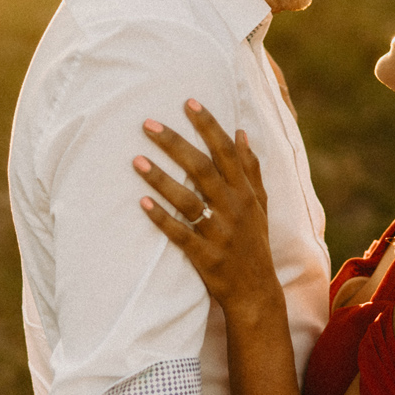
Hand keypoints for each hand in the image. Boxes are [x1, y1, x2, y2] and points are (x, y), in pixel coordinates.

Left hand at [135, 100, 279, 321]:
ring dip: (161, 179)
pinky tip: (142, 204)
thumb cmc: (254, 244)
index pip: (226, 151)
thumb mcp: (260, 205)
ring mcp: (219, 233)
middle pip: (202, 168)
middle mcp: (233, 208)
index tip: (188, 102)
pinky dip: (162, 219)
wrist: (257, 292)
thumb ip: (251, 169)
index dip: (208, 125)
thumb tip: (241, 132)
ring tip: (135, 160)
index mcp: (244, 193)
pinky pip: (180, 234)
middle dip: (175, 143)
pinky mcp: (205, 256)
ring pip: (188, 200)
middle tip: (147, 124)